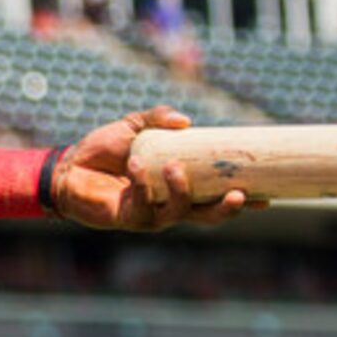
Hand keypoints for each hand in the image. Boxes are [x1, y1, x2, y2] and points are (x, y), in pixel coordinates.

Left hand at [50, 106, 258, 230]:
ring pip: (178, 214)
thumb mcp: (133, 126)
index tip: (267, 196)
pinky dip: (143, 183)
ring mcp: (150, 214)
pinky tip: (136, 164)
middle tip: (238, 194)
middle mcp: (168, 205)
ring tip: (173, 167)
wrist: (68, 167)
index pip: (215, 197)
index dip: (242, 201)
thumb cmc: (103, 150)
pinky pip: (143, 203)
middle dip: (225, 209)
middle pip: (206, 216)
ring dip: (181, 191)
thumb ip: (158, 119)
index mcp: (178, 187)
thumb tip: (187, 121)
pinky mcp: (128, 217)